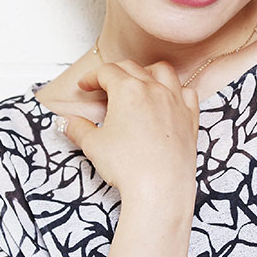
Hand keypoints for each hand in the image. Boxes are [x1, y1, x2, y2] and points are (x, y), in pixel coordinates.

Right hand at [59, 60, 199, 201]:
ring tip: (138, 83)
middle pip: (132, 68)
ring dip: (147, 72)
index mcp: (128, 90)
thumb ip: (78, 128)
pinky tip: (168, 99)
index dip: (92, 77)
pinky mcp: (190, 118)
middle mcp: (154, 89)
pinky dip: (176, 90)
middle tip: (103, 87)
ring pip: (163, 72)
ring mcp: (175, 102)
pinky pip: (187, 93)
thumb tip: (66, 122)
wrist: (160, 188)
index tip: (85, 86)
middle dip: (114, 73)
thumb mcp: (93, 145)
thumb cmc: (127, 166)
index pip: (106, 72)